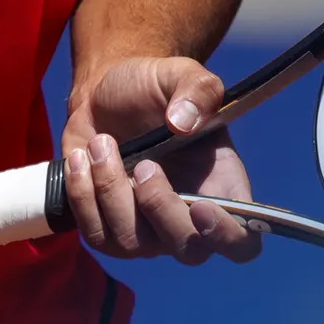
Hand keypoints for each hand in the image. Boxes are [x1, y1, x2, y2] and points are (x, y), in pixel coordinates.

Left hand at [61, 56, 260, 264]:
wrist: (104, 94)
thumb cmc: (152, 88)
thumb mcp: (181, 73)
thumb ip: (198, 90)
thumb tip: (184, 123)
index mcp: (222, 188)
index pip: (242, 242)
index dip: (227, 236)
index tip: (201, 207)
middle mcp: (188, 219)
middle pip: (187, 250)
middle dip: (160, 207)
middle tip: (143, 164)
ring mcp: (146, 231)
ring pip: (132, 243)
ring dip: (112, 192)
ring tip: (101, 143)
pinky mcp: (106, 229)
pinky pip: (95, 235)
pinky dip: (83, 196)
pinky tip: (81, 158)